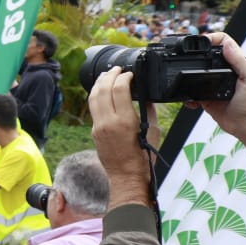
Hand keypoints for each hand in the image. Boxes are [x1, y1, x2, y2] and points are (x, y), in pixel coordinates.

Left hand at [88, 68, 153, 203]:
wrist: (126, 175)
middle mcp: (108, 121)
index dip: (124, 77)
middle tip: (117, 69)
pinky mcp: (94, 131)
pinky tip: (101, 90)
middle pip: (103, 89)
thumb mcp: (153, 131)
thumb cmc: (144, 156)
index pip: (120, 89)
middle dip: (110, 75)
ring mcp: (98, 126)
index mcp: (125, 121)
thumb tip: (145, 95)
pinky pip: (93, 108)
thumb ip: (148, 110)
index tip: (130, 74)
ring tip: (106, 74)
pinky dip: (96, 95)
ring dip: (99, 83)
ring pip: (93, 97)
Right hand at [194, 32, 245, 156]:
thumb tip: (227, 45)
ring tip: (183, 74)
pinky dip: (186, 94)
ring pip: (195, 71)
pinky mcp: (205, 96)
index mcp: (238, 64)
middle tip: (186, 55)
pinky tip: (189, 99)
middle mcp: (225, 71)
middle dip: (195, 53)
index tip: (201, 42)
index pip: (224, 42)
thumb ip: (241, 62)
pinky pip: (191, 91)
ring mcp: (213, 83)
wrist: (245, 127)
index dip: (212, 38)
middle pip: (206, 54)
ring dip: (187, 73)